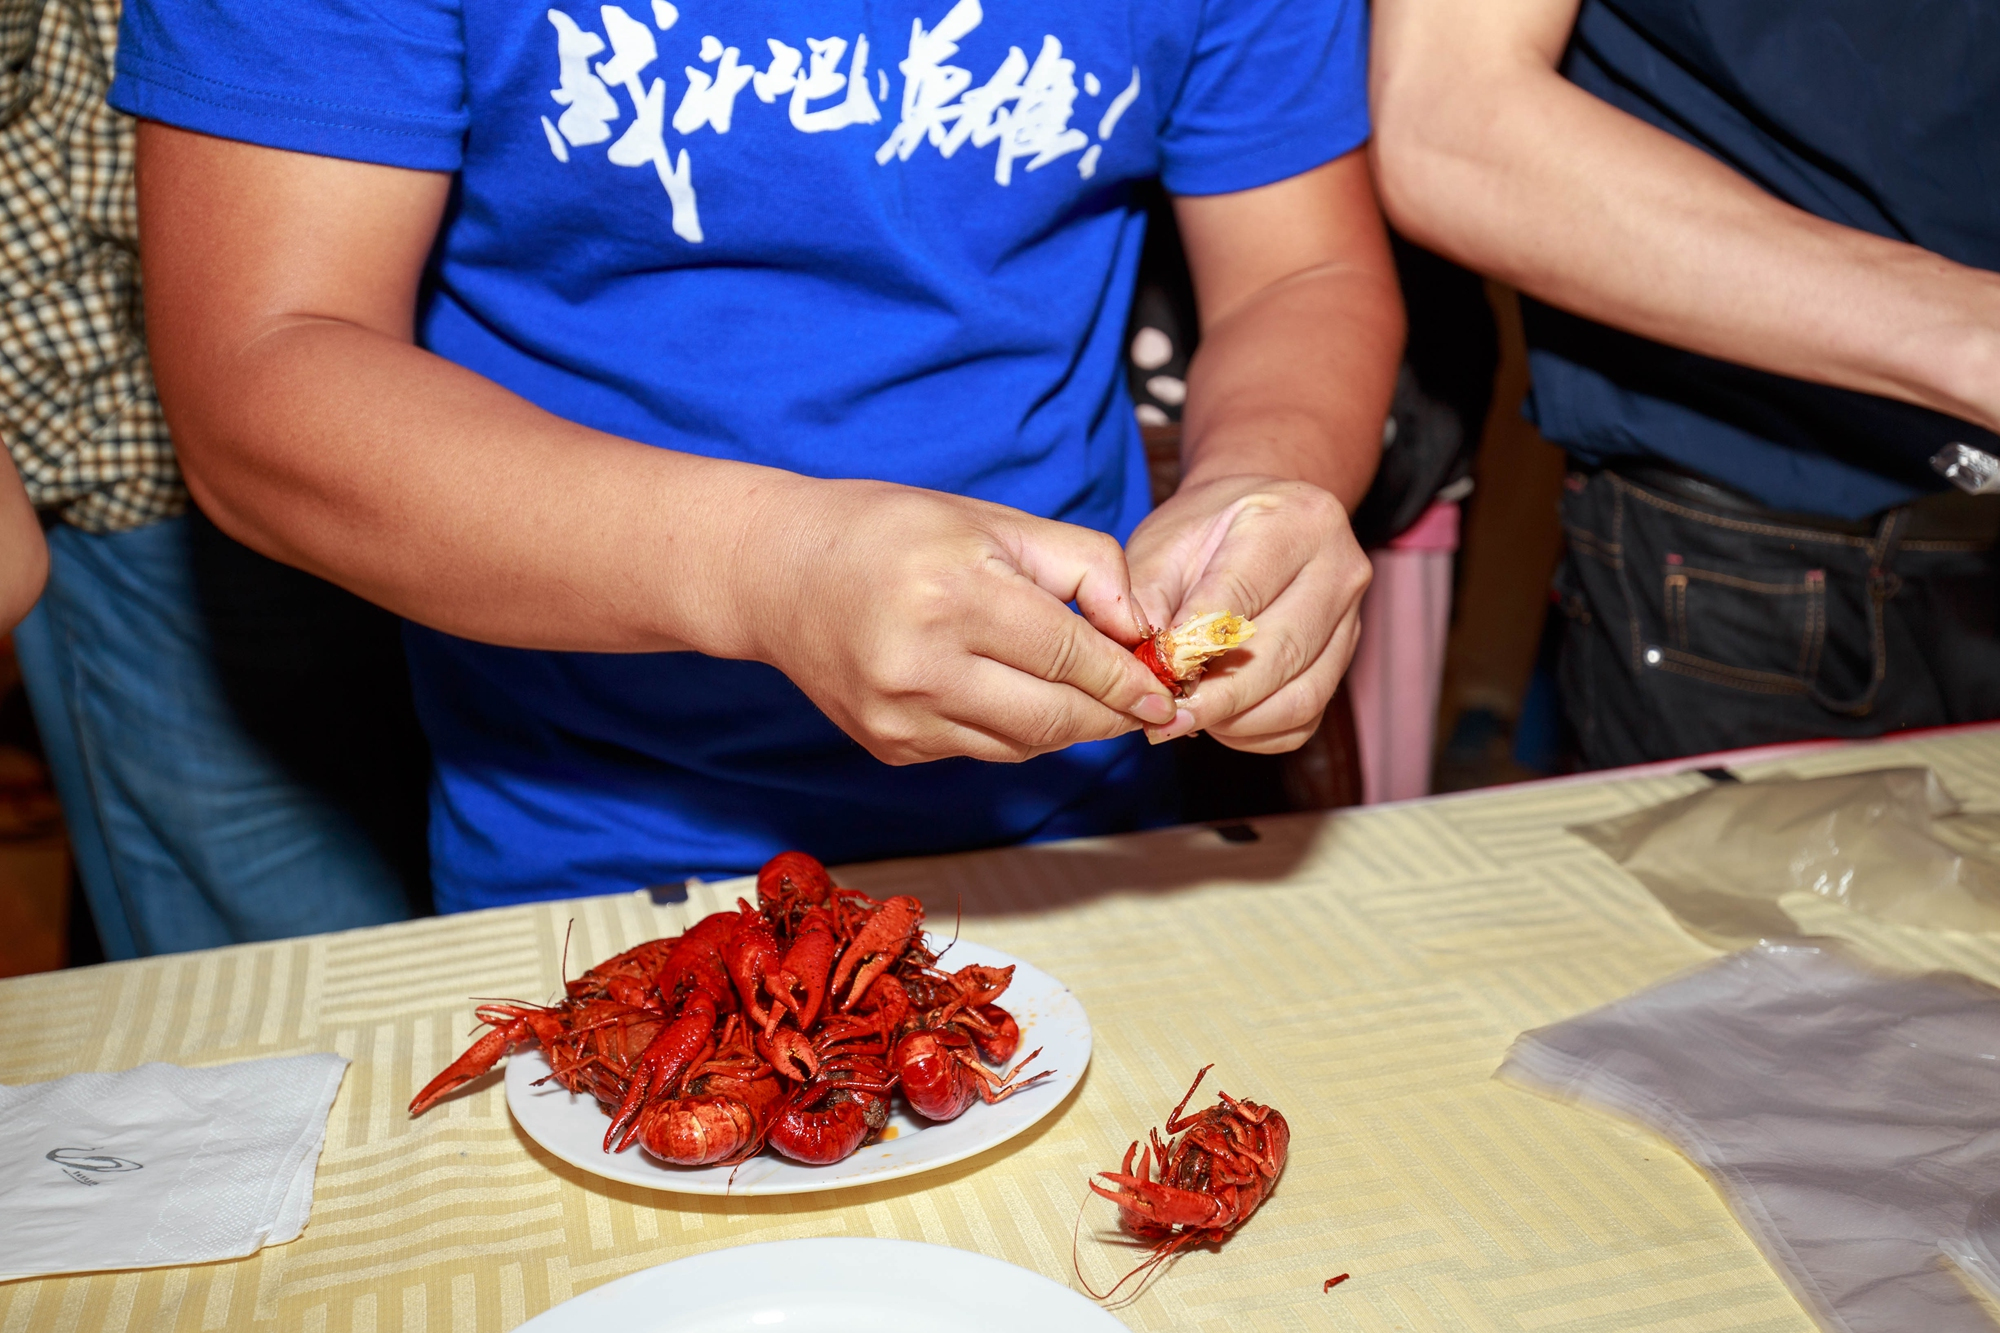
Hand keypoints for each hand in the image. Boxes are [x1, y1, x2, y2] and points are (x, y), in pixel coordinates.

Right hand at [732, 479, 1178, 764]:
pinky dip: (1014, 728)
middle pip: (1054, 719)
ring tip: (1083, 692)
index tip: (1161, 689)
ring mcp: (901, 718)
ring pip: (1023, 745)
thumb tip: (1139, 627)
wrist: (777, 573)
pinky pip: (981, 750)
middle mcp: (922, 668)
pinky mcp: (889, 746)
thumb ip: (1082, 566)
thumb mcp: (993, 521)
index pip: (1068, 658)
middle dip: (1111, 715)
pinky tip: (1010, 691)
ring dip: (1066, 724)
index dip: (1125, 679)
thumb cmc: (891, 532)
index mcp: (953, 598)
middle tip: (1143, 701)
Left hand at [1125, 473, 1369, 752]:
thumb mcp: (1164, 543)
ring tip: (1188, 718)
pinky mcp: (1345, 660)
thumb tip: (1145, 665)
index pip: (1241, 596)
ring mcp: (1351, 618)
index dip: (1195, 646)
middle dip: (1218, 697)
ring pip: (1302, 696)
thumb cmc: (1204, 532)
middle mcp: (1338, 567)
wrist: (1258, 522)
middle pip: (1281, 653)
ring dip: (1238, 721)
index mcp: (1292, 521)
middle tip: (1167, 717)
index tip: (1156, 678)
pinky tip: (1219, 720)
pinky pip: (1306, 718)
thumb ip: (1146, 599)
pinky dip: (1257, 732)